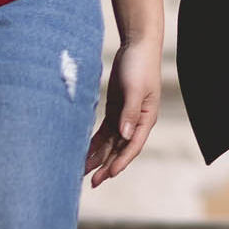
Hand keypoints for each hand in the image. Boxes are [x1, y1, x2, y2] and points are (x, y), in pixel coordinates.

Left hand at [85, 36, 160, 185]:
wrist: (137, 45)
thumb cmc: (140, 65)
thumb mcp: (135, 88)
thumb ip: (131, 112)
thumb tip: (125, 136)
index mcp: (146, 118)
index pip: (132, 146)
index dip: (121, 161)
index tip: (109, 175)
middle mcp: (136, 121)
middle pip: (120, 149)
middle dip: (107, 165)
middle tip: (92, 182)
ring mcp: (125, 116)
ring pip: (111, 143)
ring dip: (99, 156)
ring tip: (83, 171)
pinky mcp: (115, 109)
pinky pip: (105, 131)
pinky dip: (96, 142)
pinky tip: (85, 151)